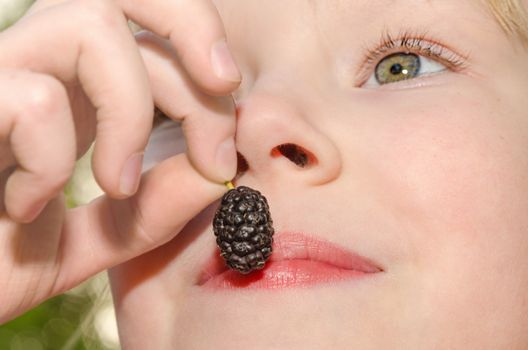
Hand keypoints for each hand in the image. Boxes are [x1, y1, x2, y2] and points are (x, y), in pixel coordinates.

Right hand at [0, 0, 238, 322]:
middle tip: (216, 121)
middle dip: (195, 37)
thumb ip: (157, 209)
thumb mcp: (103, 236)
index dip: (209, 82)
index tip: (222, 159)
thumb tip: (216, 176)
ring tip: (116, 186)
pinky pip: (34, 98)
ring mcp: (1, 73)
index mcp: (85, 87)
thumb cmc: (5, 258)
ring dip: (130, 113)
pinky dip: (52, 161)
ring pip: (90, 23)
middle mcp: (47, 62)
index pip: (159, 32)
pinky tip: (29, 206)